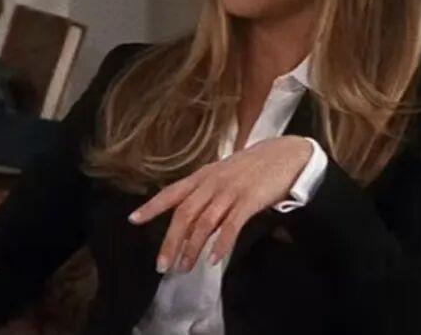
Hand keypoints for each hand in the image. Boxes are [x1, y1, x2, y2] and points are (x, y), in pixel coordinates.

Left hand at [128, 135, 312, 272]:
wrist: (287, 154)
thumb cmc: (254, 167)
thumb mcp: (224, 175)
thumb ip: (207, 194)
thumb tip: (190, 222)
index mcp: (203, 176)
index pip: (172, 192)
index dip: (152, 206)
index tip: (133, 220)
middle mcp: (212, 182)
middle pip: (184, 214)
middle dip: (171, 241)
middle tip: (162, 266)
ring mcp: (230, 191)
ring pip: (204, 222)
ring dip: (192, 248)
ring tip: (184, 268)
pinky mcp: (249, 200)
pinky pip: (231, 225)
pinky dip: (221, 244)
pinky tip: (215, 260)